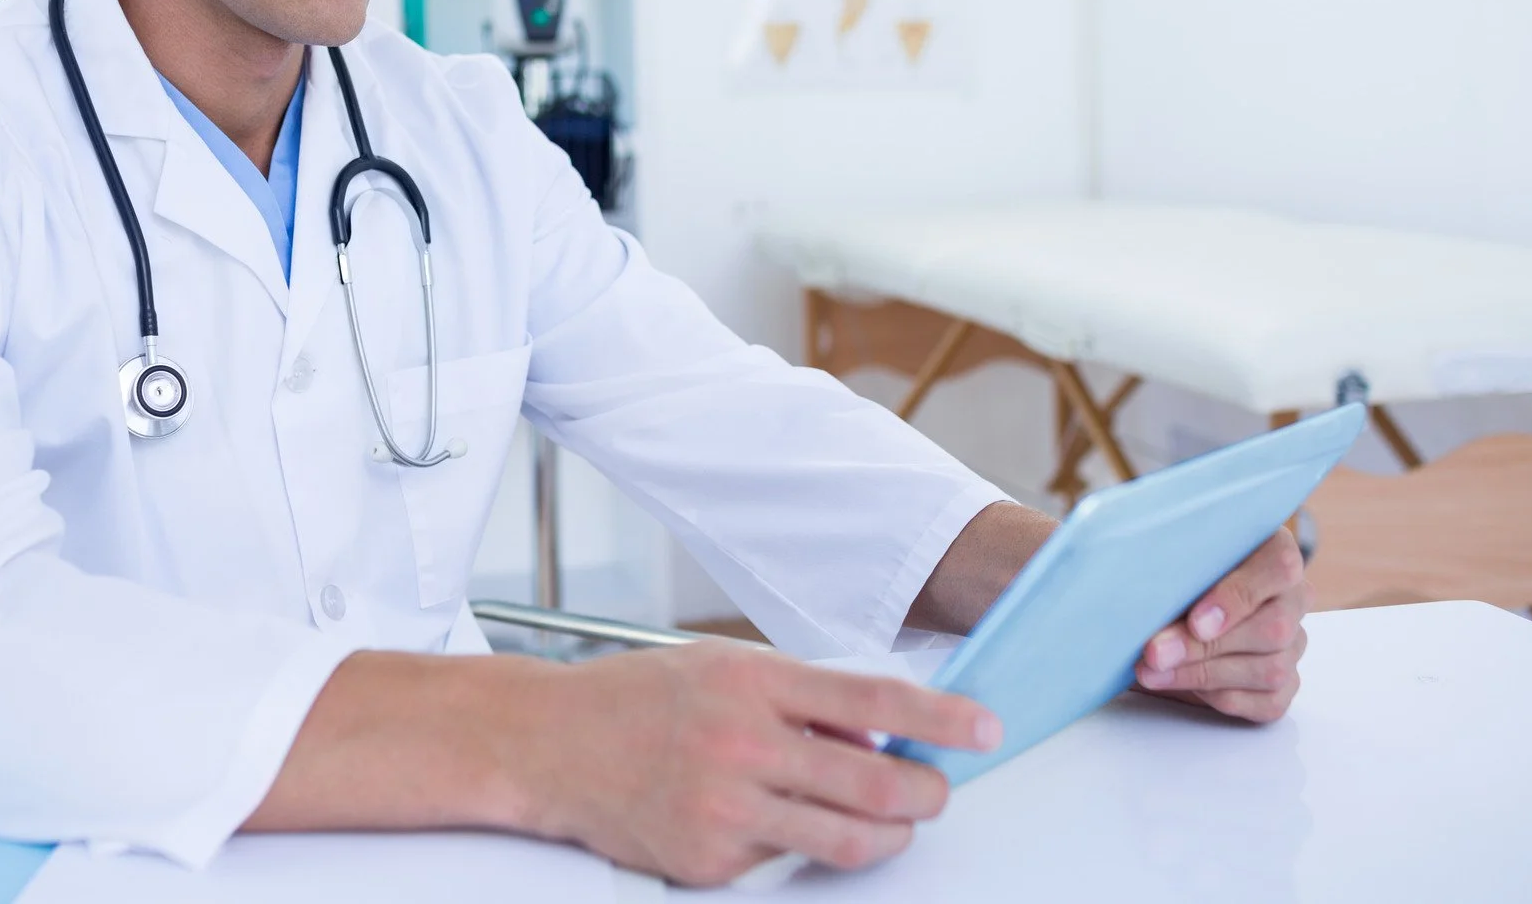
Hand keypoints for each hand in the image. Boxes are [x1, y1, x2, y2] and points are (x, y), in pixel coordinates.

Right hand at [516, 642, 1000, 885]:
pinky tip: (776, 823)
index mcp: (752, 681)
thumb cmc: (636, 699)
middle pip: (875, 787)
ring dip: (889, 837)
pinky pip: (785, 865)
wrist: (548, 744)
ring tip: (889, 823)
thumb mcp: (722, 667)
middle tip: (936, 792)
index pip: (872, 701)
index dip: (940, 719)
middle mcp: (743, 744)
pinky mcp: (709, 862)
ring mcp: (725, 809)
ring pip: (848, 842)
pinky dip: (800, 848)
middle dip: (928, 795)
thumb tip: (875, 736)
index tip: (984, 728)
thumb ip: (800, 698)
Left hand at [1133, 528, 1309, 721]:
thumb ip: (1169, 562)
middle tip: (1154, 653)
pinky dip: (1218, 696)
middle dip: (1205, 647)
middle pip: (1273, 628)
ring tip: (1152, 671)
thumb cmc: (1171, 572)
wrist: (1165, 610)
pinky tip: (1178, 683)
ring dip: (1203, 674)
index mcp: (1274, 551)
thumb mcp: (1169, 556)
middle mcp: (1293, 598)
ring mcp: (1293, 644)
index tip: (1194, 621)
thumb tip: (1143, 585)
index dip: (1238, 596)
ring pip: (1270, 669)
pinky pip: (1266, 702)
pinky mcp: (1284, 684)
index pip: (1280, 566)